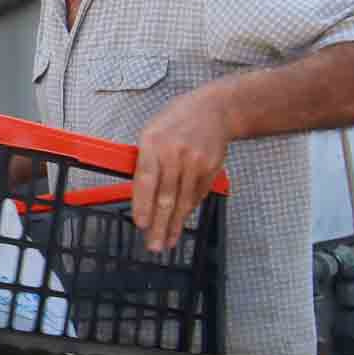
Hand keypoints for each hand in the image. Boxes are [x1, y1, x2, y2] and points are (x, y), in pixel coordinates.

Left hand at [132, 90, 231, 253]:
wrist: (215, 109)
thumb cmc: (177, 121)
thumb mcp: (152, 132)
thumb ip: (144, 160)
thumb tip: (138, 193)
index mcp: (153, 142)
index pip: (145, 180)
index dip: (143, 205)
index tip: (141, 224)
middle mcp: (174, 153)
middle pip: (165, 196)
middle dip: (159, 225)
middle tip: (153, 245)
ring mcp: (195, 161)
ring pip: (182, 200)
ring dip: (175, 224)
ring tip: (168, 241)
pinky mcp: (210, 168)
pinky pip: (196, 195)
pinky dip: (187, 210)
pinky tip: (181, 222)